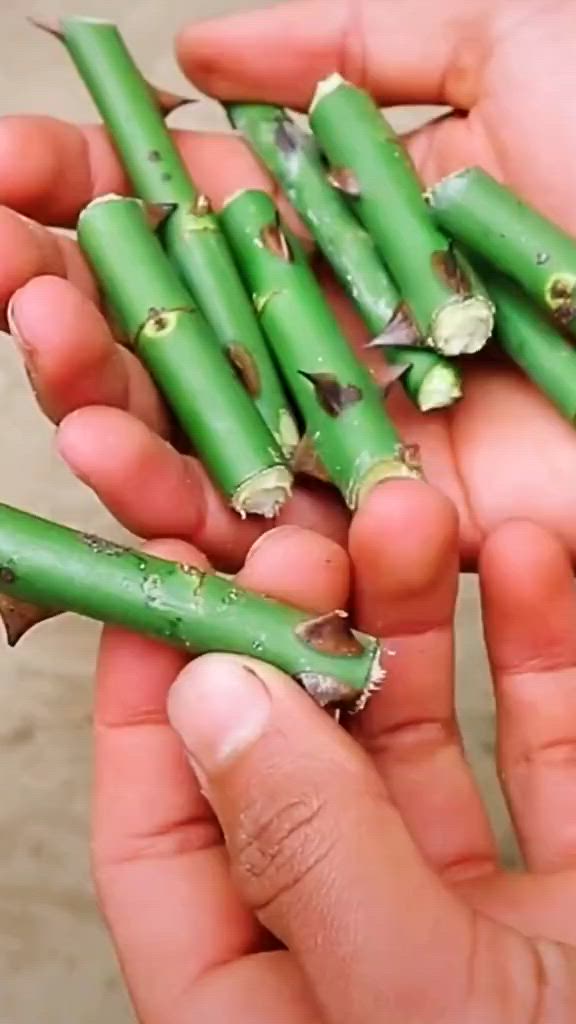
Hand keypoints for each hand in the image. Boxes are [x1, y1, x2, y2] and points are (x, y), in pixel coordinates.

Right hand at [3, 0, 575, 569]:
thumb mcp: (500, 48)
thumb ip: (340, 47)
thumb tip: (199, 54)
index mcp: (343, 231)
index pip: (182, 216)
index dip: (94, 189)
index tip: (15, 166)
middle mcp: (328, 337)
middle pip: (166, 330)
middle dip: (65, 289)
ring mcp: (347, 433)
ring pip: (185, 432)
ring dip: (90, 390)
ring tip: (31, 326)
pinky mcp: (379, 522)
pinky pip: (254, 525)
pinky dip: (170, 497)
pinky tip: (96, 450)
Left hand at [92, 483, 575, 1022]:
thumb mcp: (429, 1011)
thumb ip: (313, 861)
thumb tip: (211, 703)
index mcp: (281, 1019)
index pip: (167, 848)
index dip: (149, 711)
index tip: (161, 590)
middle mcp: (366, 957)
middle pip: (297, 770)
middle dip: (299, 639)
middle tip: (308, 540)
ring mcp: (477, 921)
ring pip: (422, 742)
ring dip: (417, 623)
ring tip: (415, 523)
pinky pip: (549, 753)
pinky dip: (543, 654)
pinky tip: (529, 566)